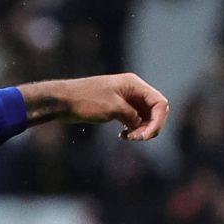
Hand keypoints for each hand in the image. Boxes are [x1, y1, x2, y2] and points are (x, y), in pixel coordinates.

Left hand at [19, 73, 168, 140]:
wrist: (64, 101)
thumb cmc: (87, 100)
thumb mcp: (113, 108)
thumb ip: (133, 117)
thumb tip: (142, 126)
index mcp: (134, 84)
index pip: (159, 103)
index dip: (158, 121)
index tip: (146, 136)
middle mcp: (133, 90)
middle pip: (155, 111)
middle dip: (150, 127)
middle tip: (136, 138)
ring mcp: (126, 99)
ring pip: (145, 118)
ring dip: (141, 130)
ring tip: (129, 138)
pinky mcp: (118, 108)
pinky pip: (134, 120)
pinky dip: (133, 130)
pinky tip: (123, 136)